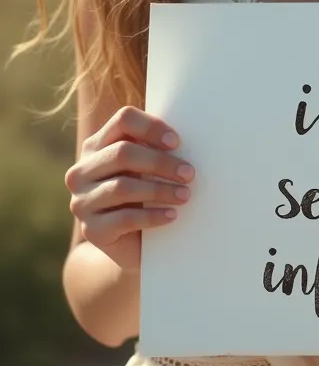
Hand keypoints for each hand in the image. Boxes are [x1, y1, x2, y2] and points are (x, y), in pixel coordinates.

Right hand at [65, 106, 194, 273]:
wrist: (133, 245)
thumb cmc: (146, 197)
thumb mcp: (147, 169)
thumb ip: (155, 149)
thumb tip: (186, 139)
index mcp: (96, 146)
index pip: (123, 120)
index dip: (151, 127)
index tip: (176, 142)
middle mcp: (82, 171)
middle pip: (122, 153)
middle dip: (161, 162)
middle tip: (189, 173)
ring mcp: (82, 201)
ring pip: (122, 187)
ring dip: (160, 190)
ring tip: (185, 195)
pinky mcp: (91, 230)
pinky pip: (124, 219)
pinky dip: (153, 216)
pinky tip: (172, 215)